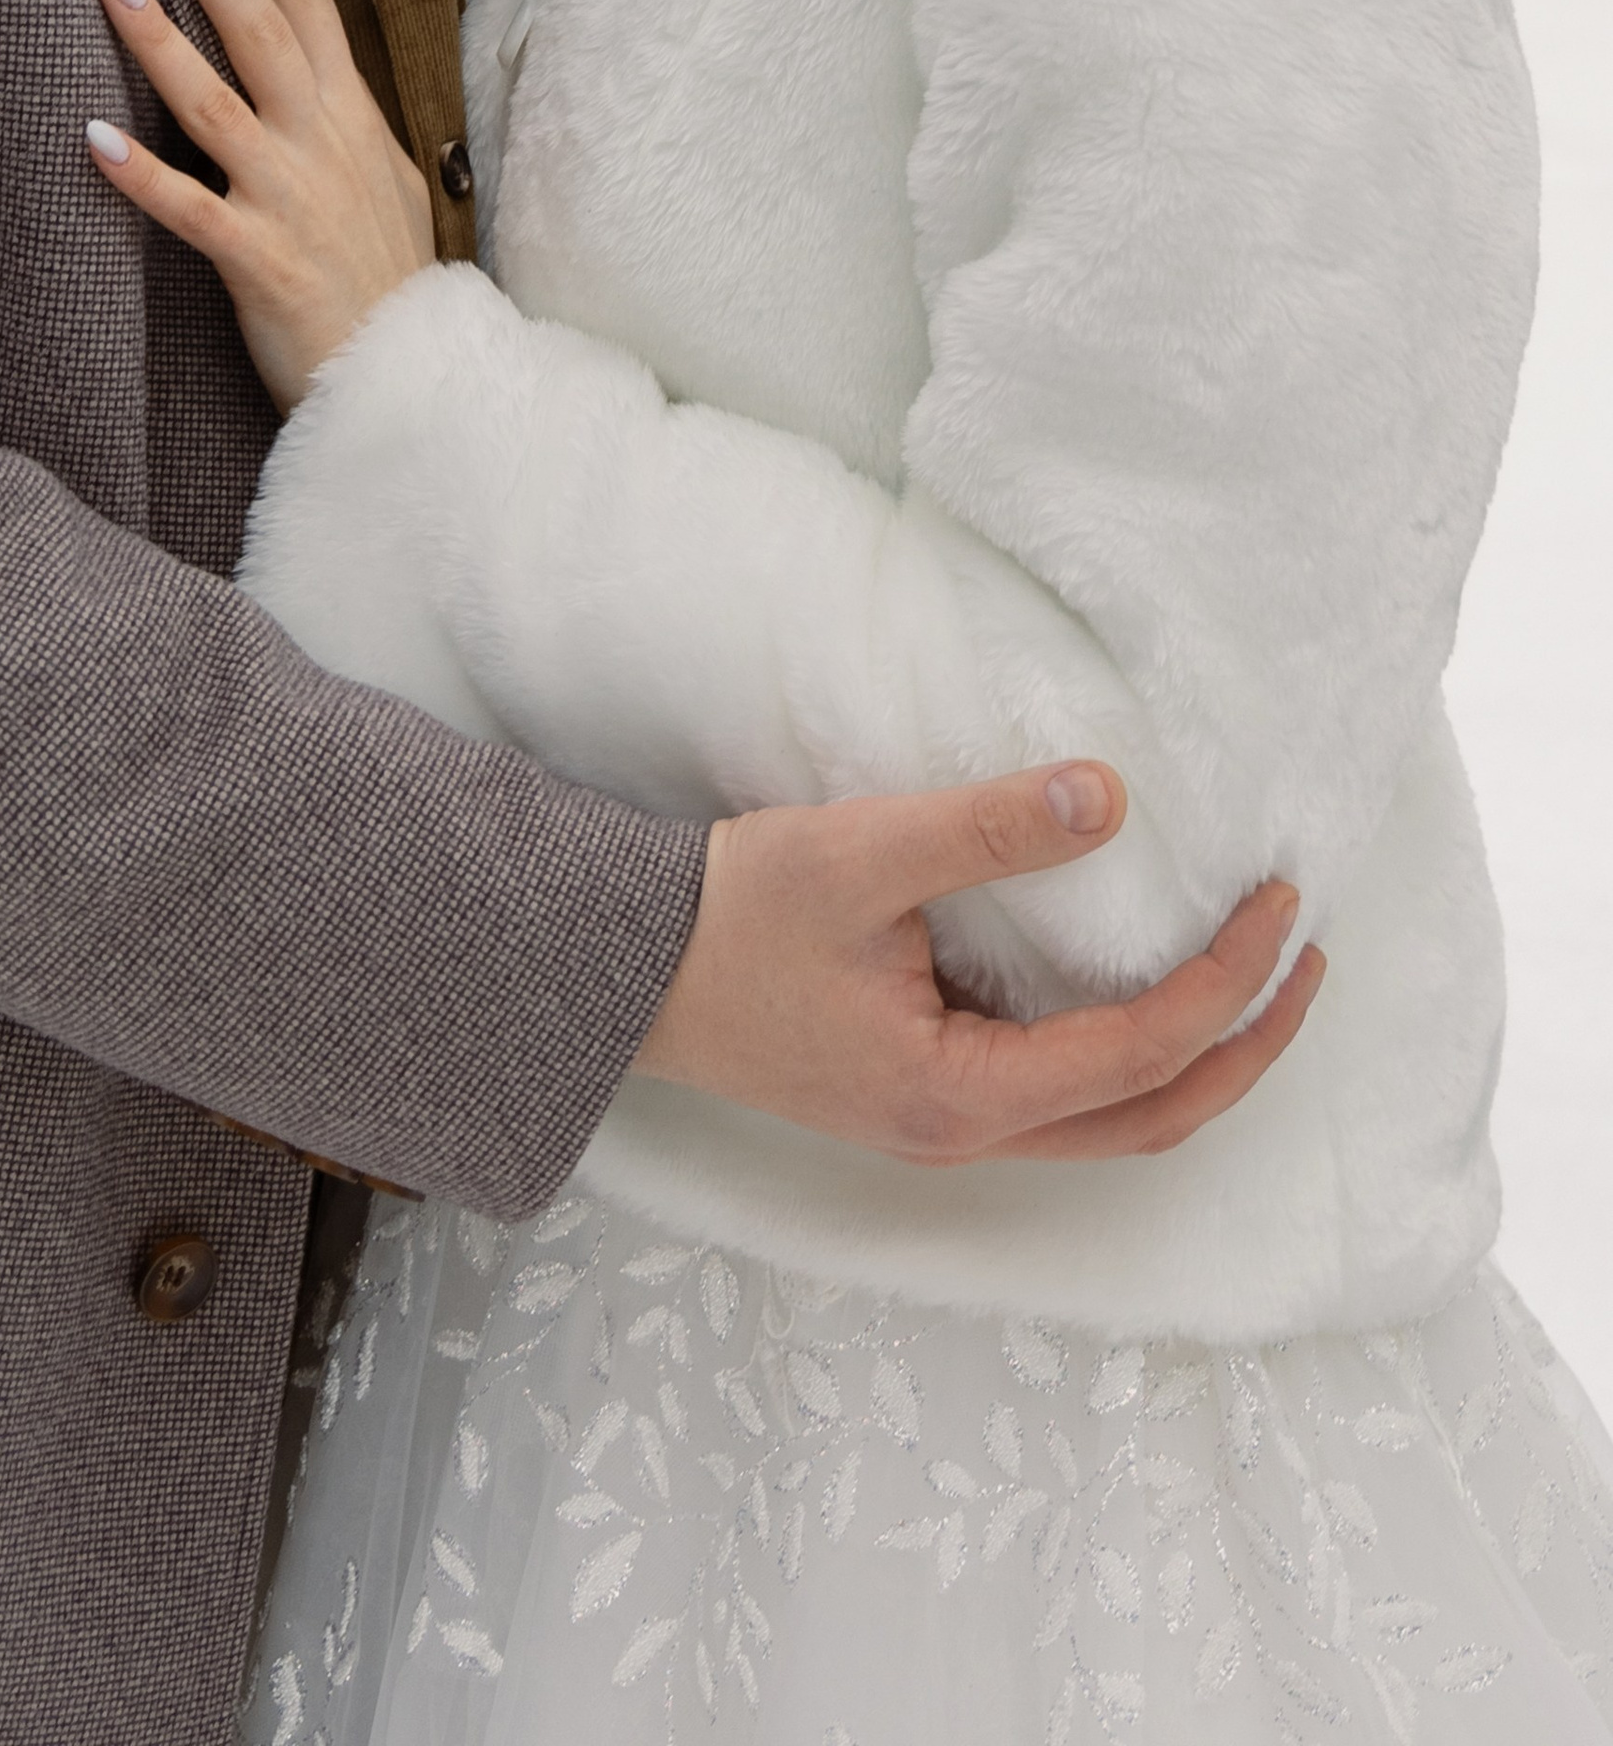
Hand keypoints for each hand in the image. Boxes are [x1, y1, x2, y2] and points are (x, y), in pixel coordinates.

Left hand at [86, 0, 436, 411]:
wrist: (417, 380)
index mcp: (346, 110)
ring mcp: (289, 196)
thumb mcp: (384, 179)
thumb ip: (343, 121)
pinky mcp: (259, 260)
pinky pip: (190, 208)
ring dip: (156, 32)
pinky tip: (91, 137)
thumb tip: (322, 72)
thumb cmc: (387, 281)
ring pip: (213, 97)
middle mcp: (319, 137)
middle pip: (260, 20)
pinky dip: (142, 173)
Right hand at [635, 760, 1324, 1163]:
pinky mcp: (925, 1098)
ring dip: (1197, 1055)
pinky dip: (1134, 1052)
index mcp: (959, 1095)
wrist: (623, 970)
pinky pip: (1066, 1096)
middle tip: (1308, 958)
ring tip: (1254, 974)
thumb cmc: (731, 914)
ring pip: (1113, 1120)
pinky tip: (1143, 985)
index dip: (1229, 982)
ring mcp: (944, 1126)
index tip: (1281, 903)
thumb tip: (1112, 796)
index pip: (1142, 1053)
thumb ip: (987, 829)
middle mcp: (964, 1134)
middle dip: (1247, 1044)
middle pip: (1153, 1119)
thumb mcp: (861, 854)